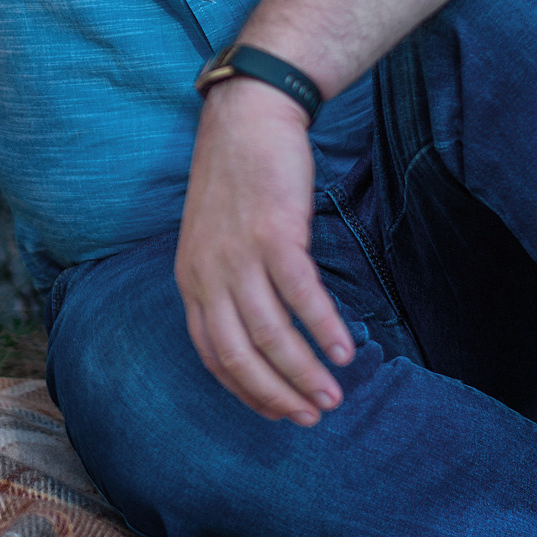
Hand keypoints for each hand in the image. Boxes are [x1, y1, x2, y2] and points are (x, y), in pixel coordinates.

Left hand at [175, 76, 356, 424]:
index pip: (213, 356)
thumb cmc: (238, 181)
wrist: (246, 119)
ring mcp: (239, 257)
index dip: (247, 391)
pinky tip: (345, 350)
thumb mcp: (214, 240)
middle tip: (312, 417)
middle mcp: (208, 275)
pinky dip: (324, 328)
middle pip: (240, 355)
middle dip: (277, 394)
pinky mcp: (274, 235)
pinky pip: (301, 295)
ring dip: (305, 371)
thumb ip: (228, 284)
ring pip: (271, 333)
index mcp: (190, 281)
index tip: (279, 412)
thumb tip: (260, 332)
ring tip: (334, 395)